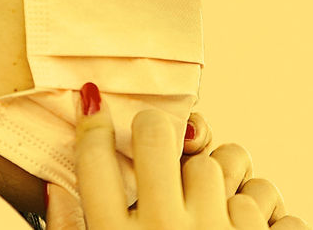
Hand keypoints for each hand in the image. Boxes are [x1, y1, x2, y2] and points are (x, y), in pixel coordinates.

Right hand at [70, 83, 311, 229]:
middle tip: (154, 131)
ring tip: (205, 206)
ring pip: (214, 161)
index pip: (93, 161)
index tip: (93, 104)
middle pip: (155, 136)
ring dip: (210, 177)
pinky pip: (259, 193)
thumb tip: (53, 190)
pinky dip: (251, 207)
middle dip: (153, 125)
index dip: (91, 124)